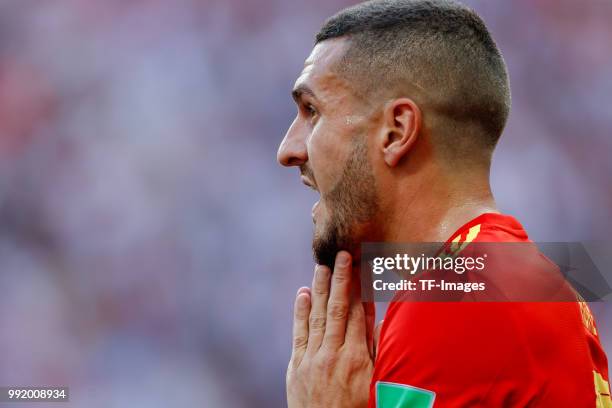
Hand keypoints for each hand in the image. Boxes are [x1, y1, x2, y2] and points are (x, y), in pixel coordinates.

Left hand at [287, 251, 374, 407]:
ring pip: (316, 315)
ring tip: (322, 266)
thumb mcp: (377, 384)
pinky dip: (299, 312)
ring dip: (319, 288)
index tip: (361, 267)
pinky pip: (299, 333)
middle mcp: (334, 354)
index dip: (359, 289)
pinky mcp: (297, 366)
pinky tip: (302, 293)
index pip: (357, 314)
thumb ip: (379, 352)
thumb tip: (381, 321)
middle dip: (340, 279)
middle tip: (342, 255)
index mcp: (357, 358)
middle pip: (337, 308)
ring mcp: (313, 358)